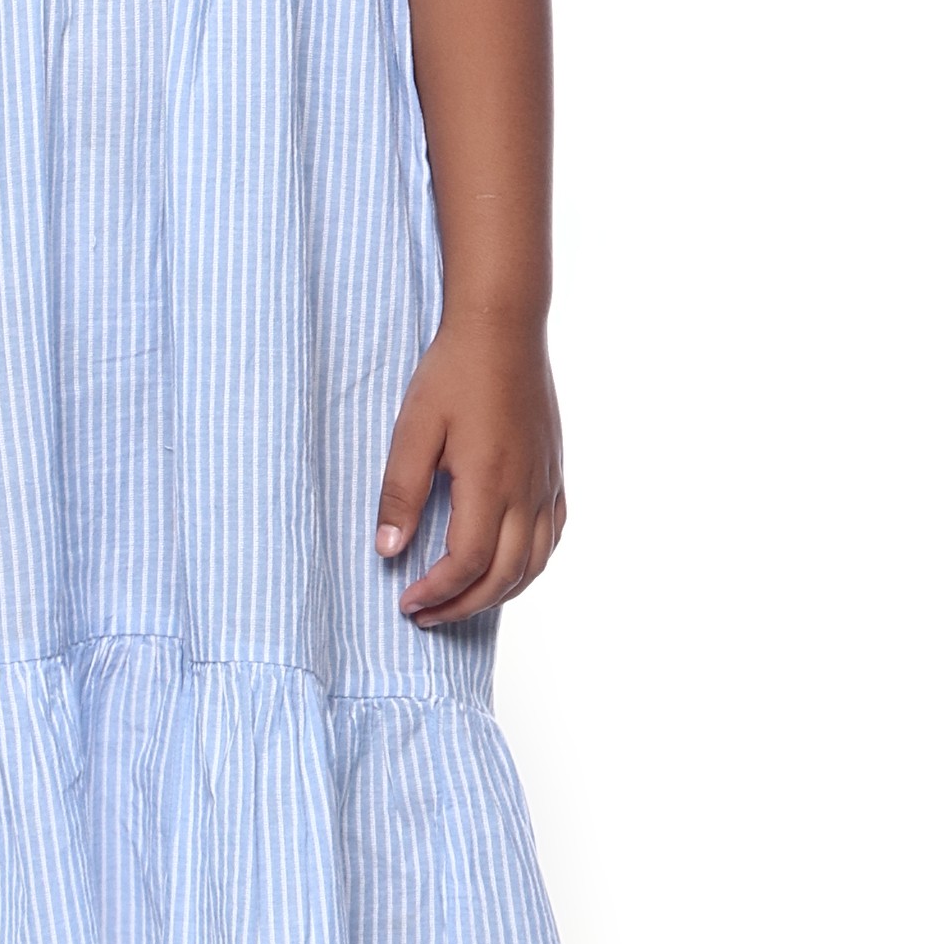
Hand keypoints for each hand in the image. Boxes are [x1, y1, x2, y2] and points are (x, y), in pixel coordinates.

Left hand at [374, 318, 567, 624]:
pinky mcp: (555, 472)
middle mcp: (525, 491)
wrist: (503, 329)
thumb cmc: (454, 372)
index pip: (466, 563)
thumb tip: (389, 550)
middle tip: (426, 614)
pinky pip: (553, 536)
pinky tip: (506, 566)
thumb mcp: (413, 429)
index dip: (436, 592)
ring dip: (498, 593)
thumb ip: (400, 492)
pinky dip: (530, 565)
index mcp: (489, 483)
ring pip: (534, 564)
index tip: (407, 602)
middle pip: (503, 576)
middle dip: (463, 606)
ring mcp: (546, 483)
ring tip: (461, 601)